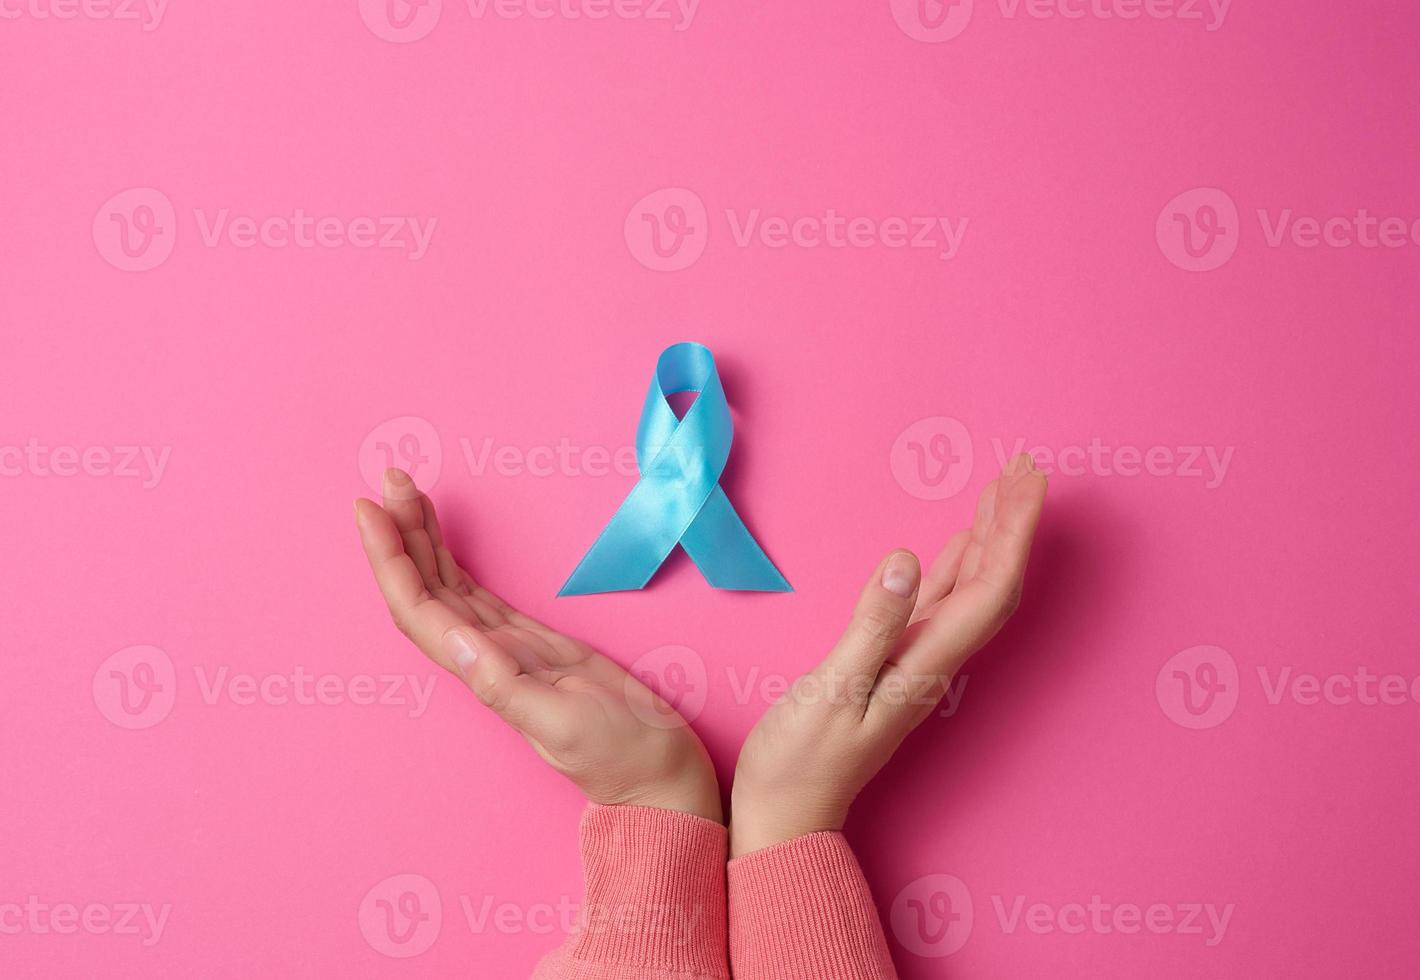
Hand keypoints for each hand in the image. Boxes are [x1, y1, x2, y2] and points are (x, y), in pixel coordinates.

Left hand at [354, 469, 721, 822]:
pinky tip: (441, 539)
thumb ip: (508, 686)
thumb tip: (459, 640)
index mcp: (485, 673)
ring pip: (448, 586)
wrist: (656, 776)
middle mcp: (484, 656)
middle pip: (424, 589)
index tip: (371, 510)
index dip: (390, 560)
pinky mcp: (531, 641)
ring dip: (422, 540)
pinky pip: (477, 593)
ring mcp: (506, 647)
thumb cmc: (621, 755)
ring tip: (405, 491)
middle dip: (400, 534)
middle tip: (388, 477)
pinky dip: (454, 561)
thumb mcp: (565, 722)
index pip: (419, 609)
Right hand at [729, 453, 1046, 855]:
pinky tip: (958, 542)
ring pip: (968, 591)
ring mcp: (912, 662)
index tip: (1025, 482)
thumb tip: (907, 558)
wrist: (786, 812)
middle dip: (1013, 525)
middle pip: (992, 585)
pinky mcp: (889, 663)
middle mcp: (932, 661)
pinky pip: (937, 604)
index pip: (990, 589)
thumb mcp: (830, 689)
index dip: (1013, 533)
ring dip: (989, 538)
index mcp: (926, 664)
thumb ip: (871, 624)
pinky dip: (954, 565)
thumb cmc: (799, 761)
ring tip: (1002, 488)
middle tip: (1026, 467)